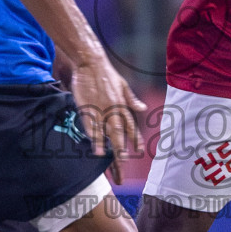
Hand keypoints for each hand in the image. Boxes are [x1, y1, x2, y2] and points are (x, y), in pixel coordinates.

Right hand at [68, 57, 147, 177]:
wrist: (91, 62)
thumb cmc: (107, 73)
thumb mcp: (123, 85)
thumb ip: (132, 99)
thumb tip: (142, 108)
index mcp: (123, 106)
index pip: (131, 127)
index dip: (135, 140)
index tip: (140, 151)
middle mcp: (114, 110)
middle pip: (120, 136)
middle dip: (121, 154)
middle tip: (123, 170)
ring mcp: (101, 110)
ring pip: (106, 133)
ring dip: (108, 149)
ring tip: (109, 165)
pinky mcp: (88, 108)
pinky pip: (92, 126)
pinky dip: (95, 137)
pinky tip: (95, 148)